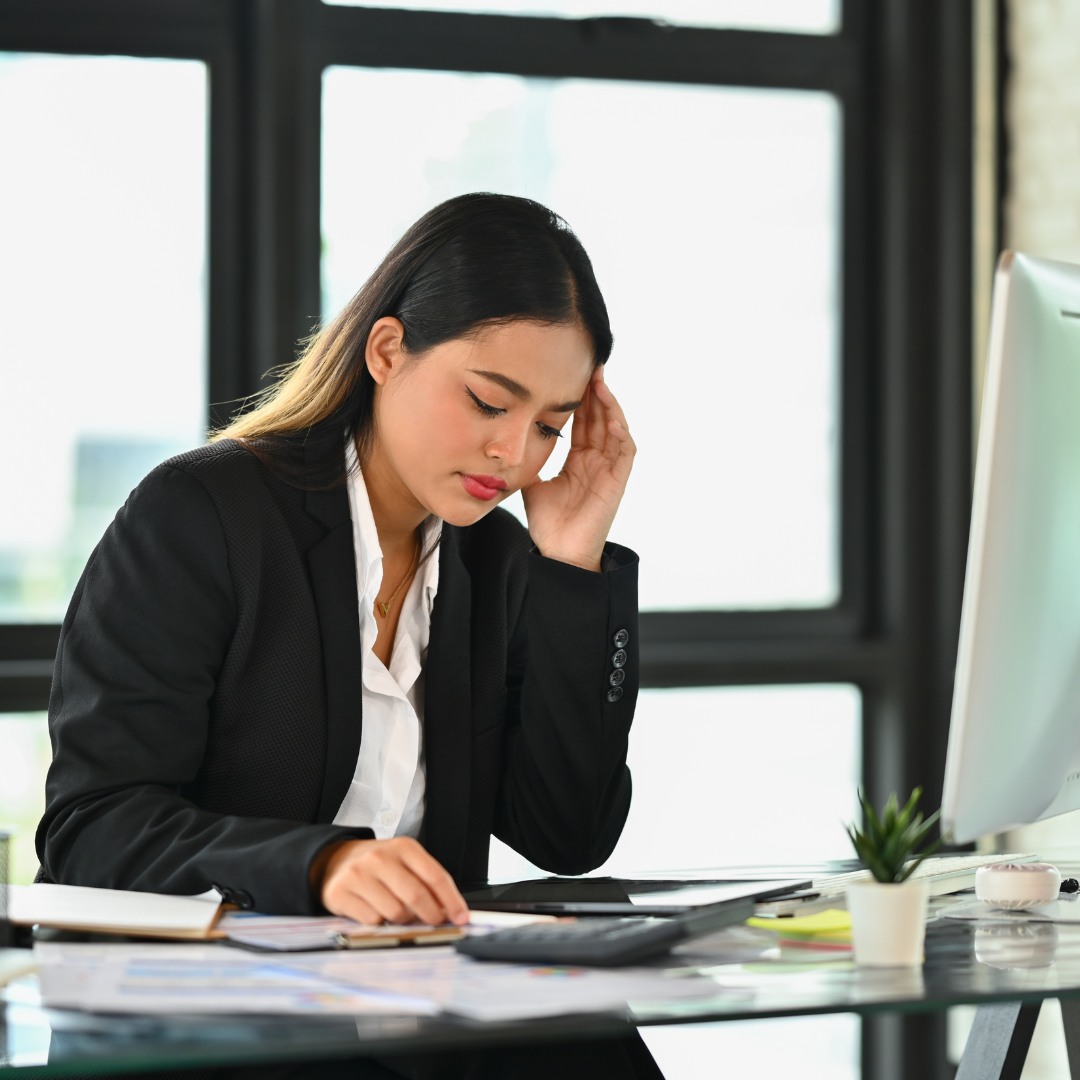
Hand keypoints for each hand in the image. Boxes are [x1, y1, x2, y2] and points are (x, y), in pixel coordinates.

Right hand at [315, 837, 469, 925]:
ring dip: (402, 920)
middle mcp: (380, 858)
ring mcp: (359, 875)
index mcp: (403, 847)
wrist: (336, 860)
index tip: (461, 917)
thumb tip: (450, 910)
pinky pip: (372, 921)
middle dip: (431, 915)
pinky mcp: (341, 893)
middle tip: (435, 922)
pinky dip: (379, 923)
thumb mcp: (405, 862)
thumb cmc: (379, 865)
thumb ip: (426, 881)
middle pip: (416, 895)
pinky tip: (376, 911)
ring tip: (398, 911)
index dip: (451, 900)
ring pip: (395, 912)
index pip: (435, 875)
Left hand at [522, 367, 634, 570]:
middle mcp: (596, 461)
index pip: (582, 422)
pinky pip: (625, 453)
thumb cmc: (547, 524)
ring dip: (610, 406)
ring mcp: (609, 470)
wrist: (558, 553)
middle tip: (590, 364)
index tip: (571, 373)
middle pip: (600, 418)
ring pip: (615, 429)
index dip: (579, 398)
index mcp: (578, 460)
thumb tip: (510, 441)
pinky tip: (611, 419)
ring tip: (601, 383)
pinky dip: (621, 435)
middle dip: (596, 392)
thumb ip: (528, 461)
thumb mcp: (531, 483)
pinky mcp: (617, 482)